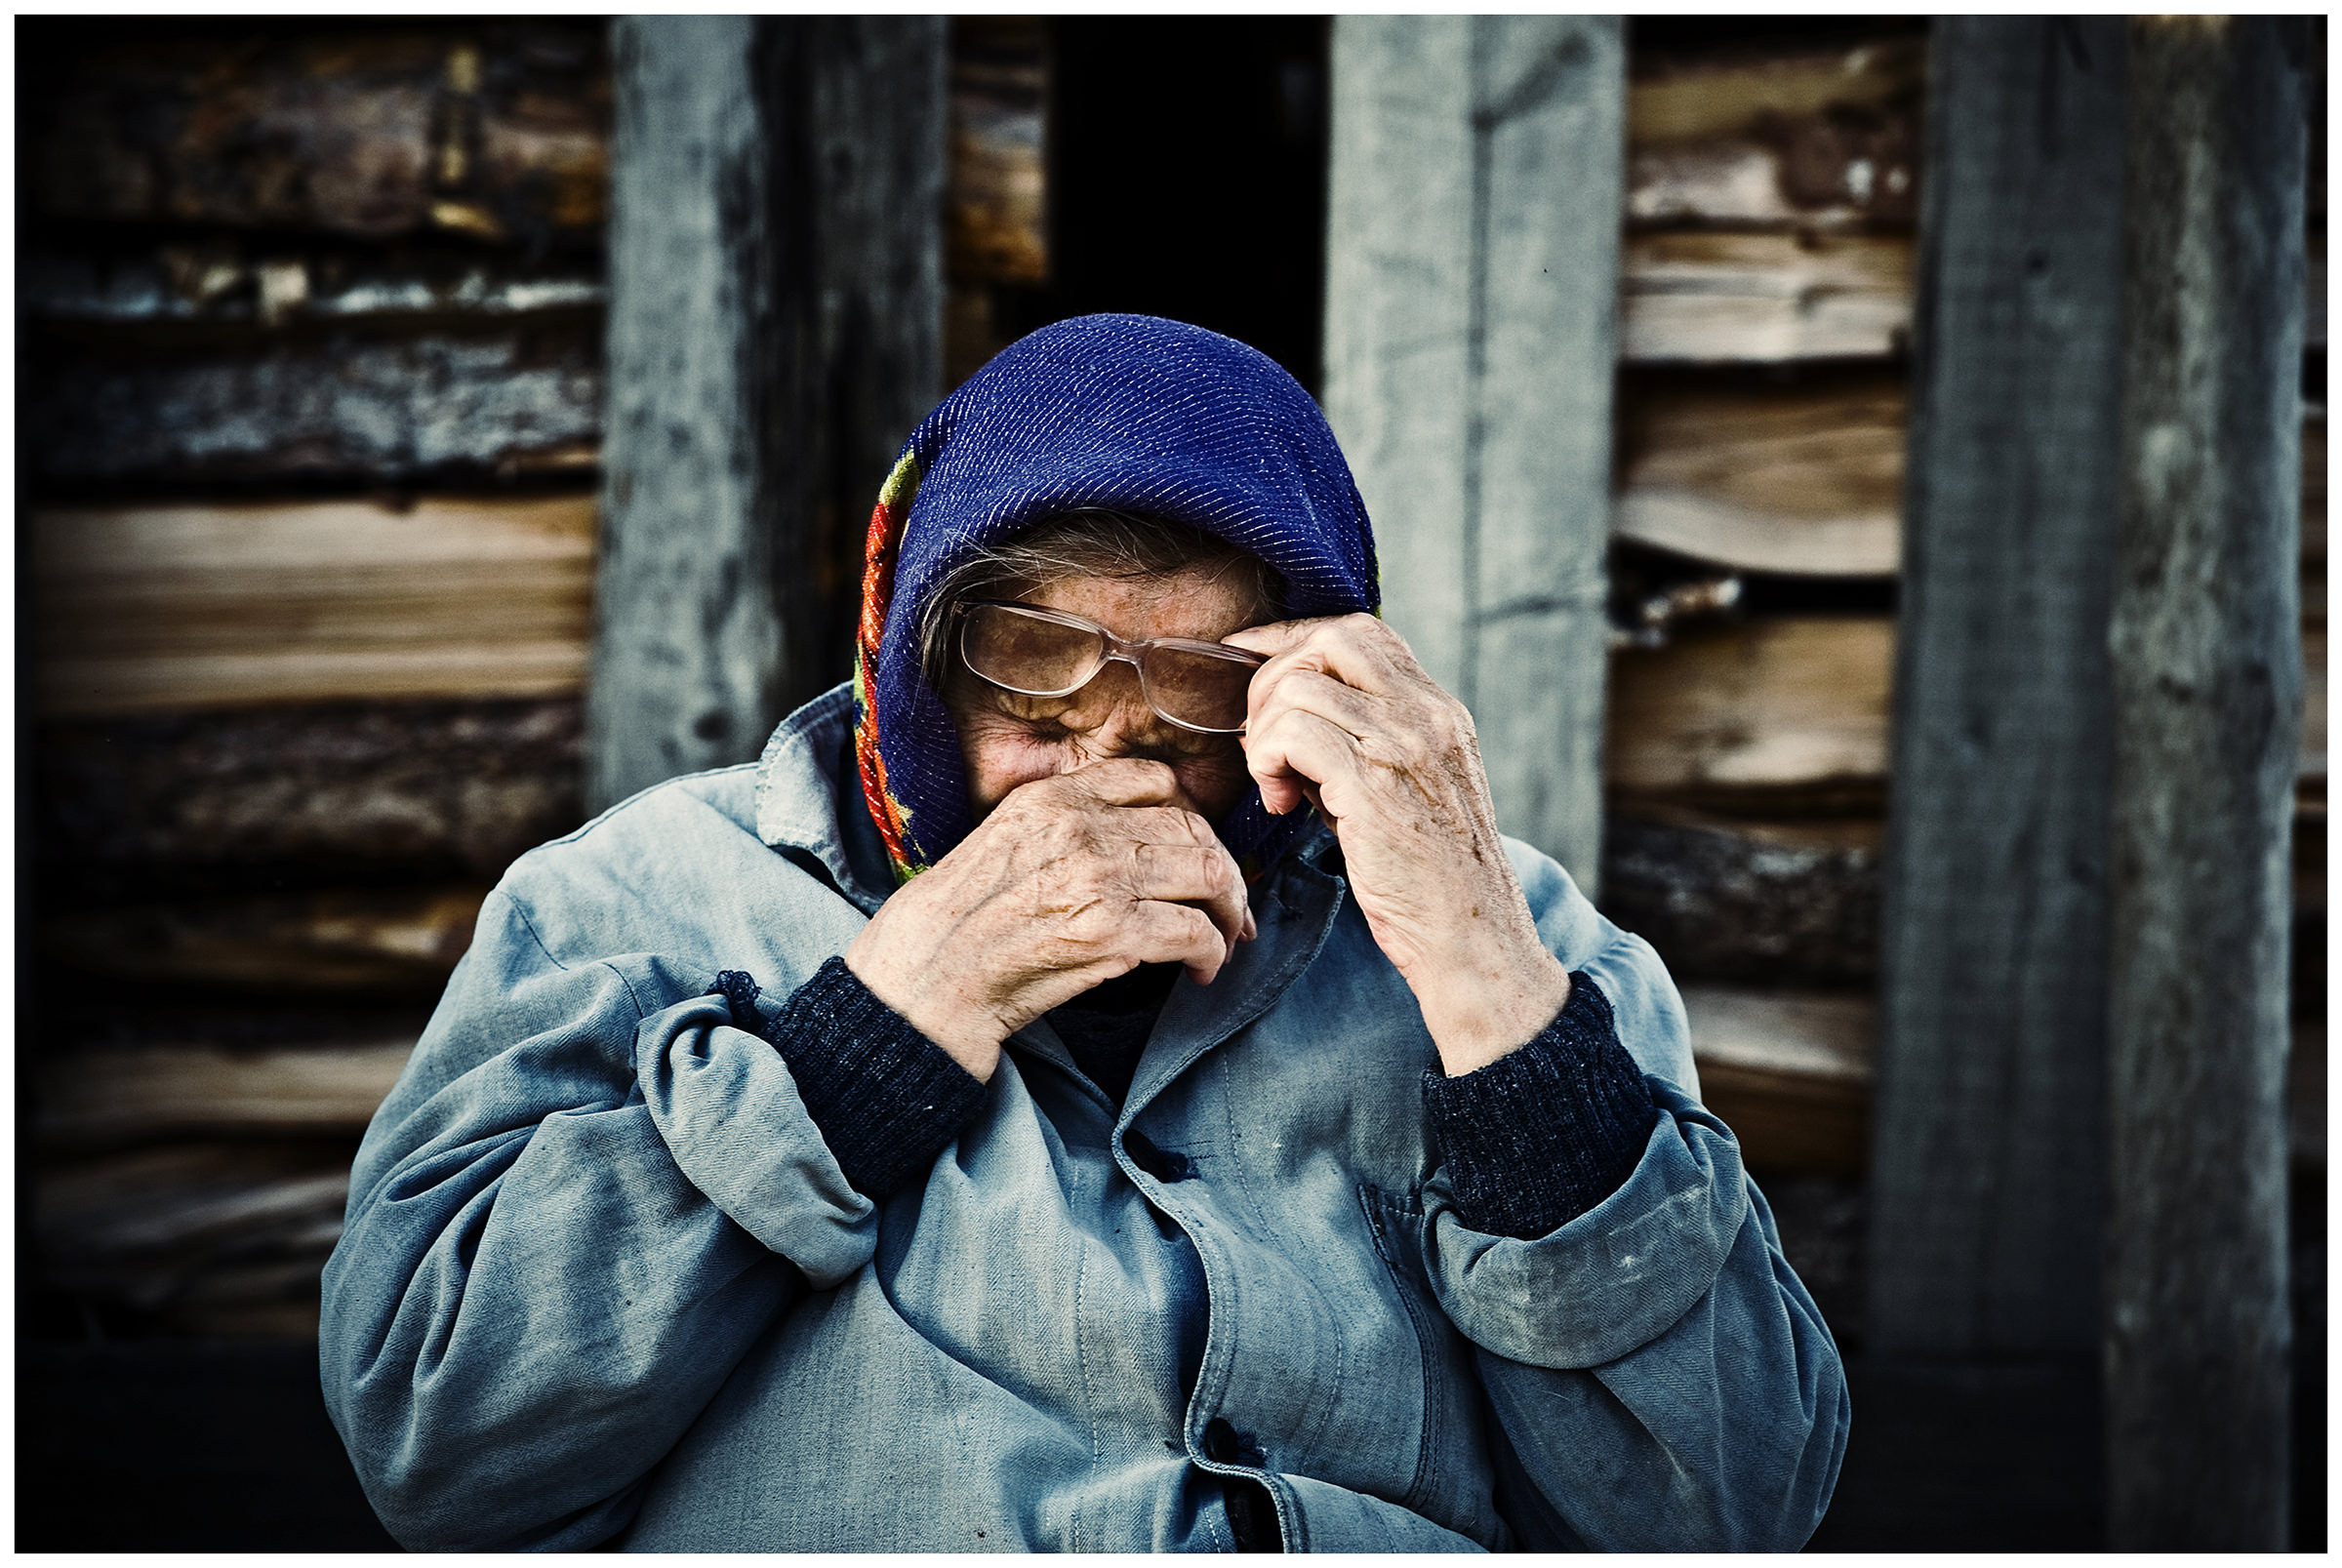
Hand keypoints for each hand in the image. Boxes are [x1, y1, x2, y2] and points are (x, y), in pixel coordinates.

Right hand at [844, 759, 1255, 1081]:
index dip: (1190, 821)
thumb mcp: (1004, 841)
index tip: (1196, 854)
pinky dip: (1212, 954)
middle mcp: (1083, 827)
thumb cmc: (957, 921)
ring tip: (1221, 941)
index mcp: (1055, 798)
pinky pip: (1195, 933)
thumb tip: (1134, 846)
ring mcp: (1101, 877)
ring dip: (1227, 914)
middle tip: (1228, 910)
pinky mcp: (1113, 932)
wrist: (926, 976)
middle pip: (1194, 831)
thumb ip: (1065, 830)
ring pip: (1209, 876)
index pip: (1155, 781)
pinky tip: (1202, 972)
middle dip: (1223, 873)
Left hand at [1223, 614, 1569, 1075]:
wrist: (1473, 939)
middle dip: (1273, 678)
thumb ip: (1367, 746)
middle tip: (1264, 741)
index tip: (1250, 658)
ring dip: (1265, 733)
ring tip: (1276, 785)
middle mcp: (1427, 715)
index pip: (1360, 630)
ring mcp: (1404, 745)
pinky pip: (1291, 733)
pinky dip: (1267, 763)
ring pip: (1298, 686)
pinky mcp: (1373, 785)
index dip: (1293, 636)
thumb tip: (1294, 722)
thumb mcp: (1412, 792)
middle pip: (1327, 639)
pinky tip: (1281, 805)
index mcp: (1439, 710)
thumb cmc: (1432, 881)